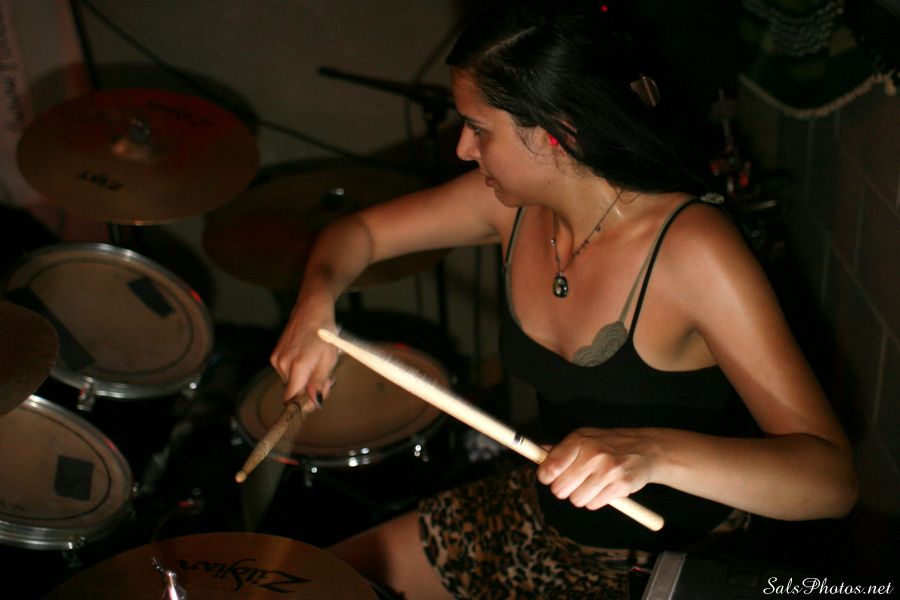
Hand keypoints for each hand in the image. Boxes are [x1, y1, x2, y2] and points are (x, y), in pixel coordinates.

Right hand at [270, 299, 339, 404]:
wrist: (311, 310)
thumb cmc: (324, 333)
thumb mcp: (329, 360)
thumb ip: (319, 382)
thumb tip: (315, 402)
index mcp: (297, 366)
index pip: (291, 398)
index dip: (303, 404)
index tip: (315, 401)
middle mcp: (282, 364)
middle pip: (294, 390)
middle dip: (310, 389)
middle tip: (327, 379)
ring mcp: (276, 359)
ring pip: (291, 381)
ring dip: (305, 379)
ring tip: (318, 365)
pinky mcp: (275, 355)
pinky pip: (286, 372)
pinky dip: (298, 371)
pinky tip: (308, 359)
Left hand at [536, 428, 656, 509]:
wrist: (645, 449)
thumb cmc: (608, 444)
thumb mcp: (584, 438)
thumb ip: (560, 448)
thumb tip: (536, 452)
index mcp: (579, 440)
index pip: (550, 467)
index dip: (546, 477)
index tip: (550, 478)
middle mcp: (593, 453)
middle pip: (560, 489)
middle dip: (564, 489)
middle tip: (575, 482)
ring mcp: (608, 470)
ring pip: (576, 500)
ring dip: (581, 496)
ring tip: (593, 483)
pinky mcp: (621, 485)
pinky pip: (595, 504)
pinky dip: (597, 500)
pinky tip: (605, 487)